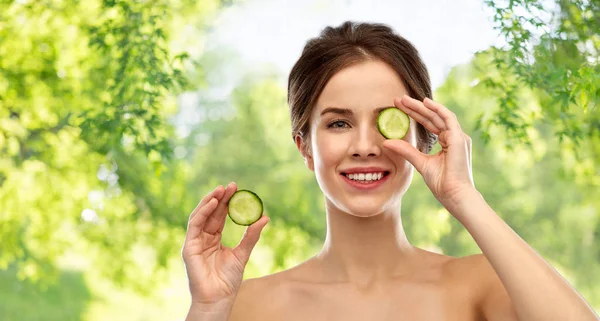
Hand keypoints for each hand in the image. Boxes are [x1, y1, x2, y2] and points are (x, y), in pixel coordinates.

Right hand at [181, 182, 269, 306]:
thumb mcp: (243, 253)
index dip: (227, 202)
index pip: (220, 216)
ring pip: (200, 215)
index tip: (237, 189)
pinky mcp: (189, 247)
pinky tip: (213, 203)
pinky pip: (194, 225)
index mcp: (214, 239)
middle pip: (210, 213)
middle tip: (232, 185)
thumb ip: (251, 235)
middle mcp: (203, 238)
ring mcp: (194, 242)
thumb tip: (265, 217)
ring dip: (210, 201)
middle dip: (220, 198)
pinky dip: (203, 212)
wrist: (219, 298)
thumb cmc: (228, 280)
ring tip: (221, 190)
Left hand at [383, 95, 475, 212]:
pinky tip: (425, 102)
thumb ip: (406, 150)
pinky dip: (437, 109)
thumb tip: (387, 142)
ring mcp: (458, 137)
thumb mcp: (420, 162)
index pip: (428, 124)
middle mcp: (454, 137)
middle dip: (414, 108)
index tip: (398, 108)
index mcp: (447, 143)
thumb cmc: (442, 183)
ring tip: (405, 99)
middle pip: (431, 117)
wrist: (454, 195)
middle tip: (398, 99)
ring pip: (437, 115)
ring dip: (421, 106)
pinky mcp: (459, 138)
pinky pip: (448, 118)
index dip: (414, 115)